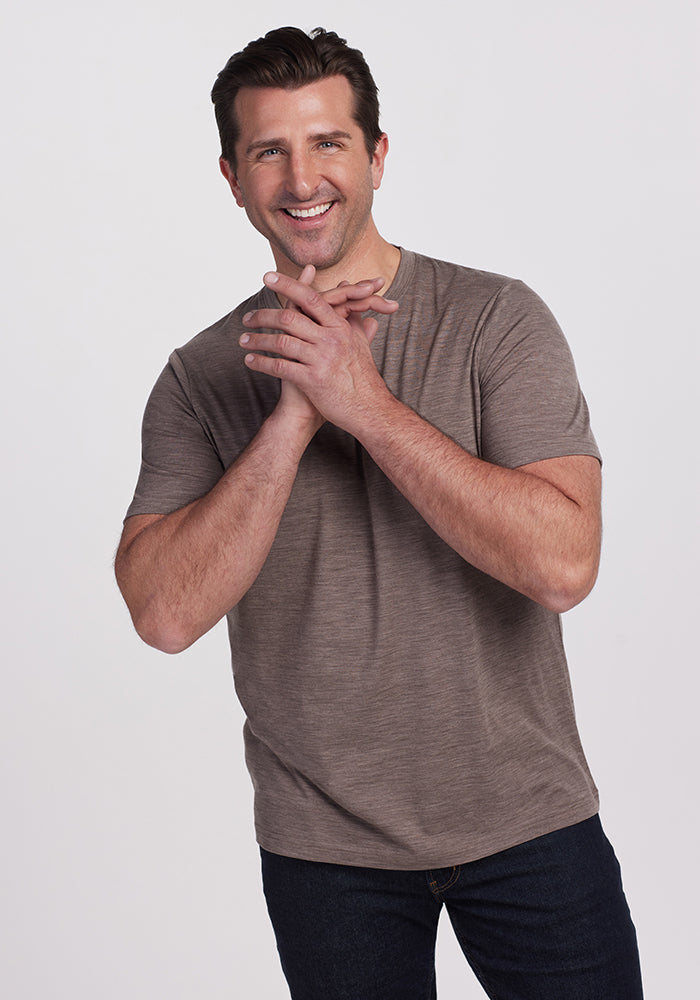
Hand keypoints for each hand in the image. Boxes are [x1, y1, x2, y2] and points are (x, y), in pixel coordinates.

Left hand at [240, 269, 398, 434]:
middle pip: (289, 318)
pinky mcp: (312, 380)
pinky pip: (280, 367)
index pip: (310, 299)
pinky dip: (261, 363)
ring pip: (281, 342)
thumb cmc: (363, 378)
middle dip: (263, 316)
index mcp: (340, 327)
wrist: (368, 409)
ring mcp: (321, 360)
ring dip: (257, 340)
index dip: (288, 284)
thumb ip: (353, 322)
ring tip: (243, 341)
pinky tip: (251, 361)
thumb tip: (353, 304)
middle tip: (247, 318)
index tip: (267, 277)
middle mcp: (331, 340)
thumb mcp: (361, 345)